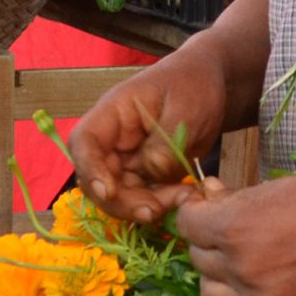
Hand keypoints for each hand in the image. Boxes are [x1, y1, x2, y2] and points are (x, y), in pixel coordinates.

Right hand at [68, 54, 230, 225]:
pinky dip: (160, 203)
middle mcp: (113, 139)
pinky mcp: (144, 174)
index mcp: (114, 113)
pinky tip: (184, 197)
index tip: (108, 192)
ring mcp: (127, 159)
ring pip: (120, 195)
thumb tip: (151, 171)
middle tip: (155, 210)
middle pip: (97, 178)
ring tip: (182, 199)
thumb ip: (166, 142)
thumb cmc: (193, 85)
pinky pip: (142, 197)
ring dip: (144, 206)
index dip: (90, 169)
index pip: (84, 142)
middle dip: (122, 201)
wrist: (210, 86)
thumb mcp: (186, 108)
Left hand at [175, 174, 295, 295]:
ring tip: (239, 263)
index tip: (206, 209)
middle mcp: (239, 266)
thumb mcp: (274, 187)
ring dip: (217, 277)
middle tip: (231, 232)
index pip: (186, 223)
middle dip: (209, 242)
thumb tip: (207, 193)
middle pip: (197, 258)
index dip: (195, 213)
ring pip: (209, 293)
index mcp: (233, 226)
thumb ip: (234, 197)